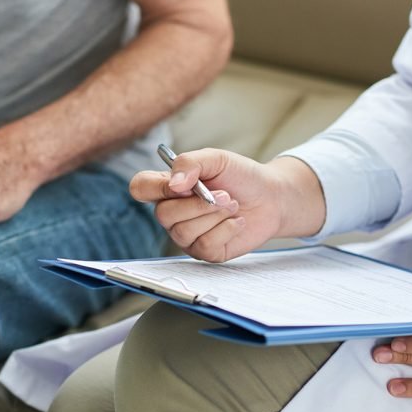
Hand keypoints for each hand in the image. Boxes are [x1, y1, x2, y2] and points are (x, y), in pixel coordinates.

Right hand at [129, 148, 324, 262]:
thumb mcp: (217, 159)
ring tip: (232, 206)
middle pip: (163, 215)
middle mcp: (173, 213)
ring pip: (184, 232)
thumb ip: (191, 163)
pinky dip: (226, 231)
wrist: (271, 197)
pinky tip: (236, 222)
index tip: (184, 184)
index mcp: (169, 186)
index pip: (140, 188)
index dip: (156, 188)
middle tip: (224, 195)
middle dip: (198, 204)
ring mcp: (187, 235)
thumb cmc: (241, 177)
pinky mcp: (205, 251)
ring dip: (215, 216)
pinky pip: (204, 246)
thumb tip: (174, 184)